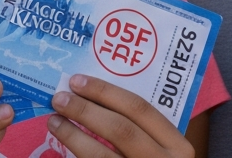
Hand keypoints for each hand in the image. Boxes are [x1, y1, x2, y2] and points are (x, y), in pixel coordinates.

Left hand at [45, 74, 192, 157]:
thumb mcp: (158, 147)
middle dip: (86, 110)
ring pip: (102, 155)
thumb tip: (92, 96)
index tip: (78, 81)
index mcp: (177, 146)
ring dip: (72, 134)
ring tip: (53, 120)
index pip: (140, 109)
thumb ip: (139, 127)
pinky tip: (62, 143)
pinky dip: (76, 152)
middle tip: (60, 98)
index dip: (106, 92)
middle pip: (121, 129)